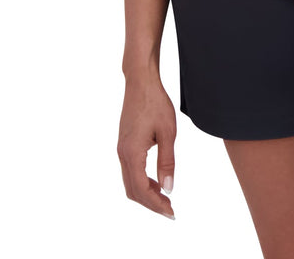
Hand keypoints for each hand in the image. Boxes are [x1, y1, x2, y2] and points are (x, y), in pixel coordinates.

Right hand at [117, 75, 177, 219]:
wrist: (140, 81)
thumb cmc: (156, 103)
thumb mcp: (168, 132)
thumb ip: (167, 161)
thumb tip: (168, 189)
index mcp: (132, 152)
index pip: (142, 189)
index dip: (156, 204)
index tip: (172, 212)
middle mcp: (122, 154)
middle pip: (132, 191)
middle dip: (151, 203)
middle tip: (170, 209)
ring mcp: (121, 149)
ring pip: (129, 182)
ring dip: (146, 194)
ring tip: (165, 197)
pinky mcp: (124, 144)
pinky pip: (130, 171)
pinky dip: (142, 182)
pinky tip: (156, 180)